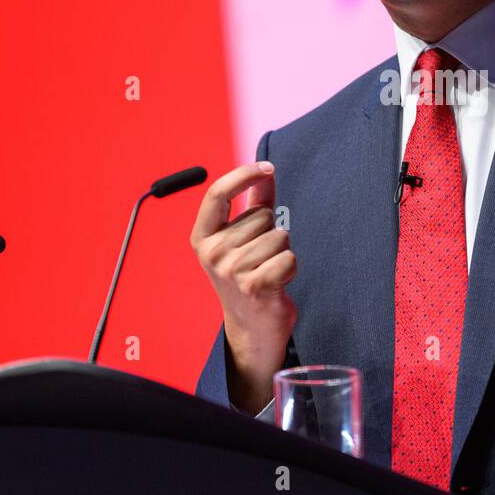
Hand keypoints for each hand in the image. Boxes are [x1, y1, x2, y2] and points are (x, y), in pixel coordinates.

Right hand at [190, 162, 295, 411]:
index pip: (217, 193)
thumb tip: (266, 171)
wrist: (252, 328)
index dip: (243, 175)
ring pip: (279, 236)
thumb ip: (255, 203)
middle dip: (271, 231)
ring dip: (282, 252)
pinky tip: (278, 283)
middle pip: (261, 216)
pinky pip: (289, 257)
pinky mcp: (254, 285)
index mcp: (203, 237)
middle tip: (261, 258)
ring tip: (268, 271)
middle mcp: (212, 253)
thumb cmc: (249, 277)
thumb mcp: (243, 239)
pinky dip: (291, 268)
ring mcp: (231, 270)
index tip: (266, 166)